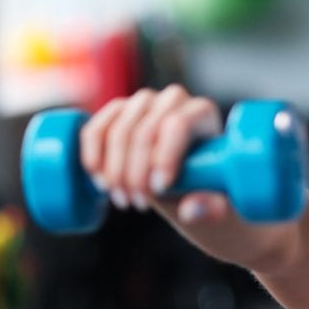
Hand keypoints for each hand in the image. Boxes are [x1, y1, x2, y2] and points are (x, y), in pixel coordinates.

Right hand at [78, 85, 227, 223]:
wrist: (188, 182)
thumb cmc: (205, 189)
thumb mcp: (215, 203)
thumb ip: (211, 209)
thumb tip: (191, 208)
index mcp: (202, 112)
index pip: (177, 124)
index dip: (163, 158)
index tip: (158, 190)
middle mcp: (173, 99)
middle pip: (144, 131)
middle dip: (136, 173)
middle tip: (139, 204)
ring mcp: (142, 102)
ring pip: (118, 132)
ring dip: (115, 172)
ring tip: (124, 200)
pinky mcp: (117, 111)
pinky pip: (95, 130)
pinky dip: (92, 157)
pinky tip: (101, 182)